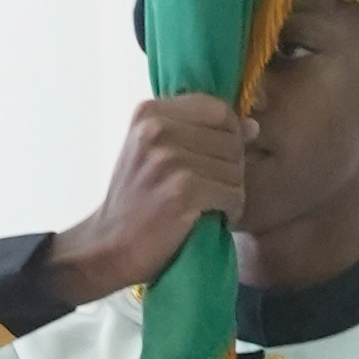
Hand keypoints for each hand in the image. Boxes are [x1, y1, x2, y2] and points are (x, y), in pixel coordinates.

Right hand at [50, 97, 250, 304]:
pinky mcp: (184, 190)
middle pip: (231, 138)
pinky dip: (230, 211)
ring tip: (207, 205)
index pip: (218, 109)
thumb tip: (252, 126)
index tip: (214, 161)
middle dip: (231, 168)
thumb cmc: (134, 203)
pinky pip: (233, 194)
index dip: (228, 136)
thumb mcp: (152, 153)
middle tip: (210, 190)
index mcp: (149, 112)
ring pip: (236, 167)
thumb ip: (197, 133)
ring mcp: (170, 158)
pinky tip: (211, 218)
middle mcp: (157, 128)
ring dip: (231, 192)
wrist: (105, 248)